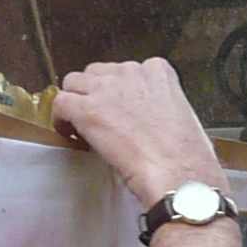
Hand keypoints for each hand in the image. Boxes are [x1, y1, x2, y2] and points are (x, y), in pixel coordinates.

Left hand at [55, 58, 226, 204]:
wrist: (179, 174)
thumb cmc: (186, 157)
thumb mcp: (180, 117)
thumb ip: (158, 108)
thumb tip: (145, 122)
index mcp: (157, 72)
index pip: (126, 71)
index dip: (117, 92)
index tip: (118, 110)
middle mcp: (130, 73)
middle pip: (97, 73)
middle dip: (94, 94)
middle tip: (97, 119)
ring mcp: (106, 89)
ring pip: (74, 83)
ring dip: (75, 102)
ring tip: (80, 127)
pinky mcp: (87, 110)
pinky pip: (61, 104)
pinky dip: (61, 119)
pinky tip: (68, 134)